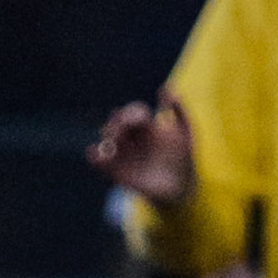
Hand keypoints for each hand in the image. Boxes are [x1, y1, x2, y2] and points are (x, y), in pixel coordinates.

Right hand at [87, 92, 195, 208]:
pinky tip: (92, 153)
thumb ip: (179, 111)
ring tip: (110, 140)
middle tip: (120, 129)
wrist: (182, 188)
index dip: (131, 114)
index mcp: (148, 128)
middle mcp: (134, 141)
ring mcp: (126, 157)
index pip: (134, 114)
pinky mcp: (119, 174)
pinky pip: (103, 165)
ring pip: (109, 143)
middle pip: (118, 126)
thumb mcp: (186, 133)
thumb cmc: (185, 160)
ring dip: (106, 139)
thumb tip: (164, 89)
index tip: (137, 120)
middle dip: (117, 124)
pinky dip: (95, 159)